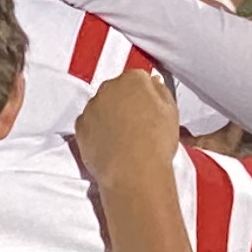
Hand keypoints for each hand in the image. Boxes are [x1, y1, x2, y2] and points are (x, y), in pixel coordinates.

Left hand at [70, 66, 181, 194]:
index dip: (145, 96)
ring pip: (101, 107)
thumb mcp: (171, 112)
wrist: (134, 172)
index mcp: (134, 80)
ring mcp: (92, 107)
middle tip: (138, 125)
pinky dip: (97, 131)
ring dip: (110, 117)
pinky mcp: (80, 126)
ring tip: (125, 138)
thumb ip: (160, 91)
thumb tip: (154, 85)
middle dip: (125, 104)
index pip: (138, 79)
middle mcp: (109, 88)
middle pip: (117, 90)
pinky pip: (89, 124)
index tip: (148, 108)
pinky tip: (112, 144)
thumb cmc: (154, 145)